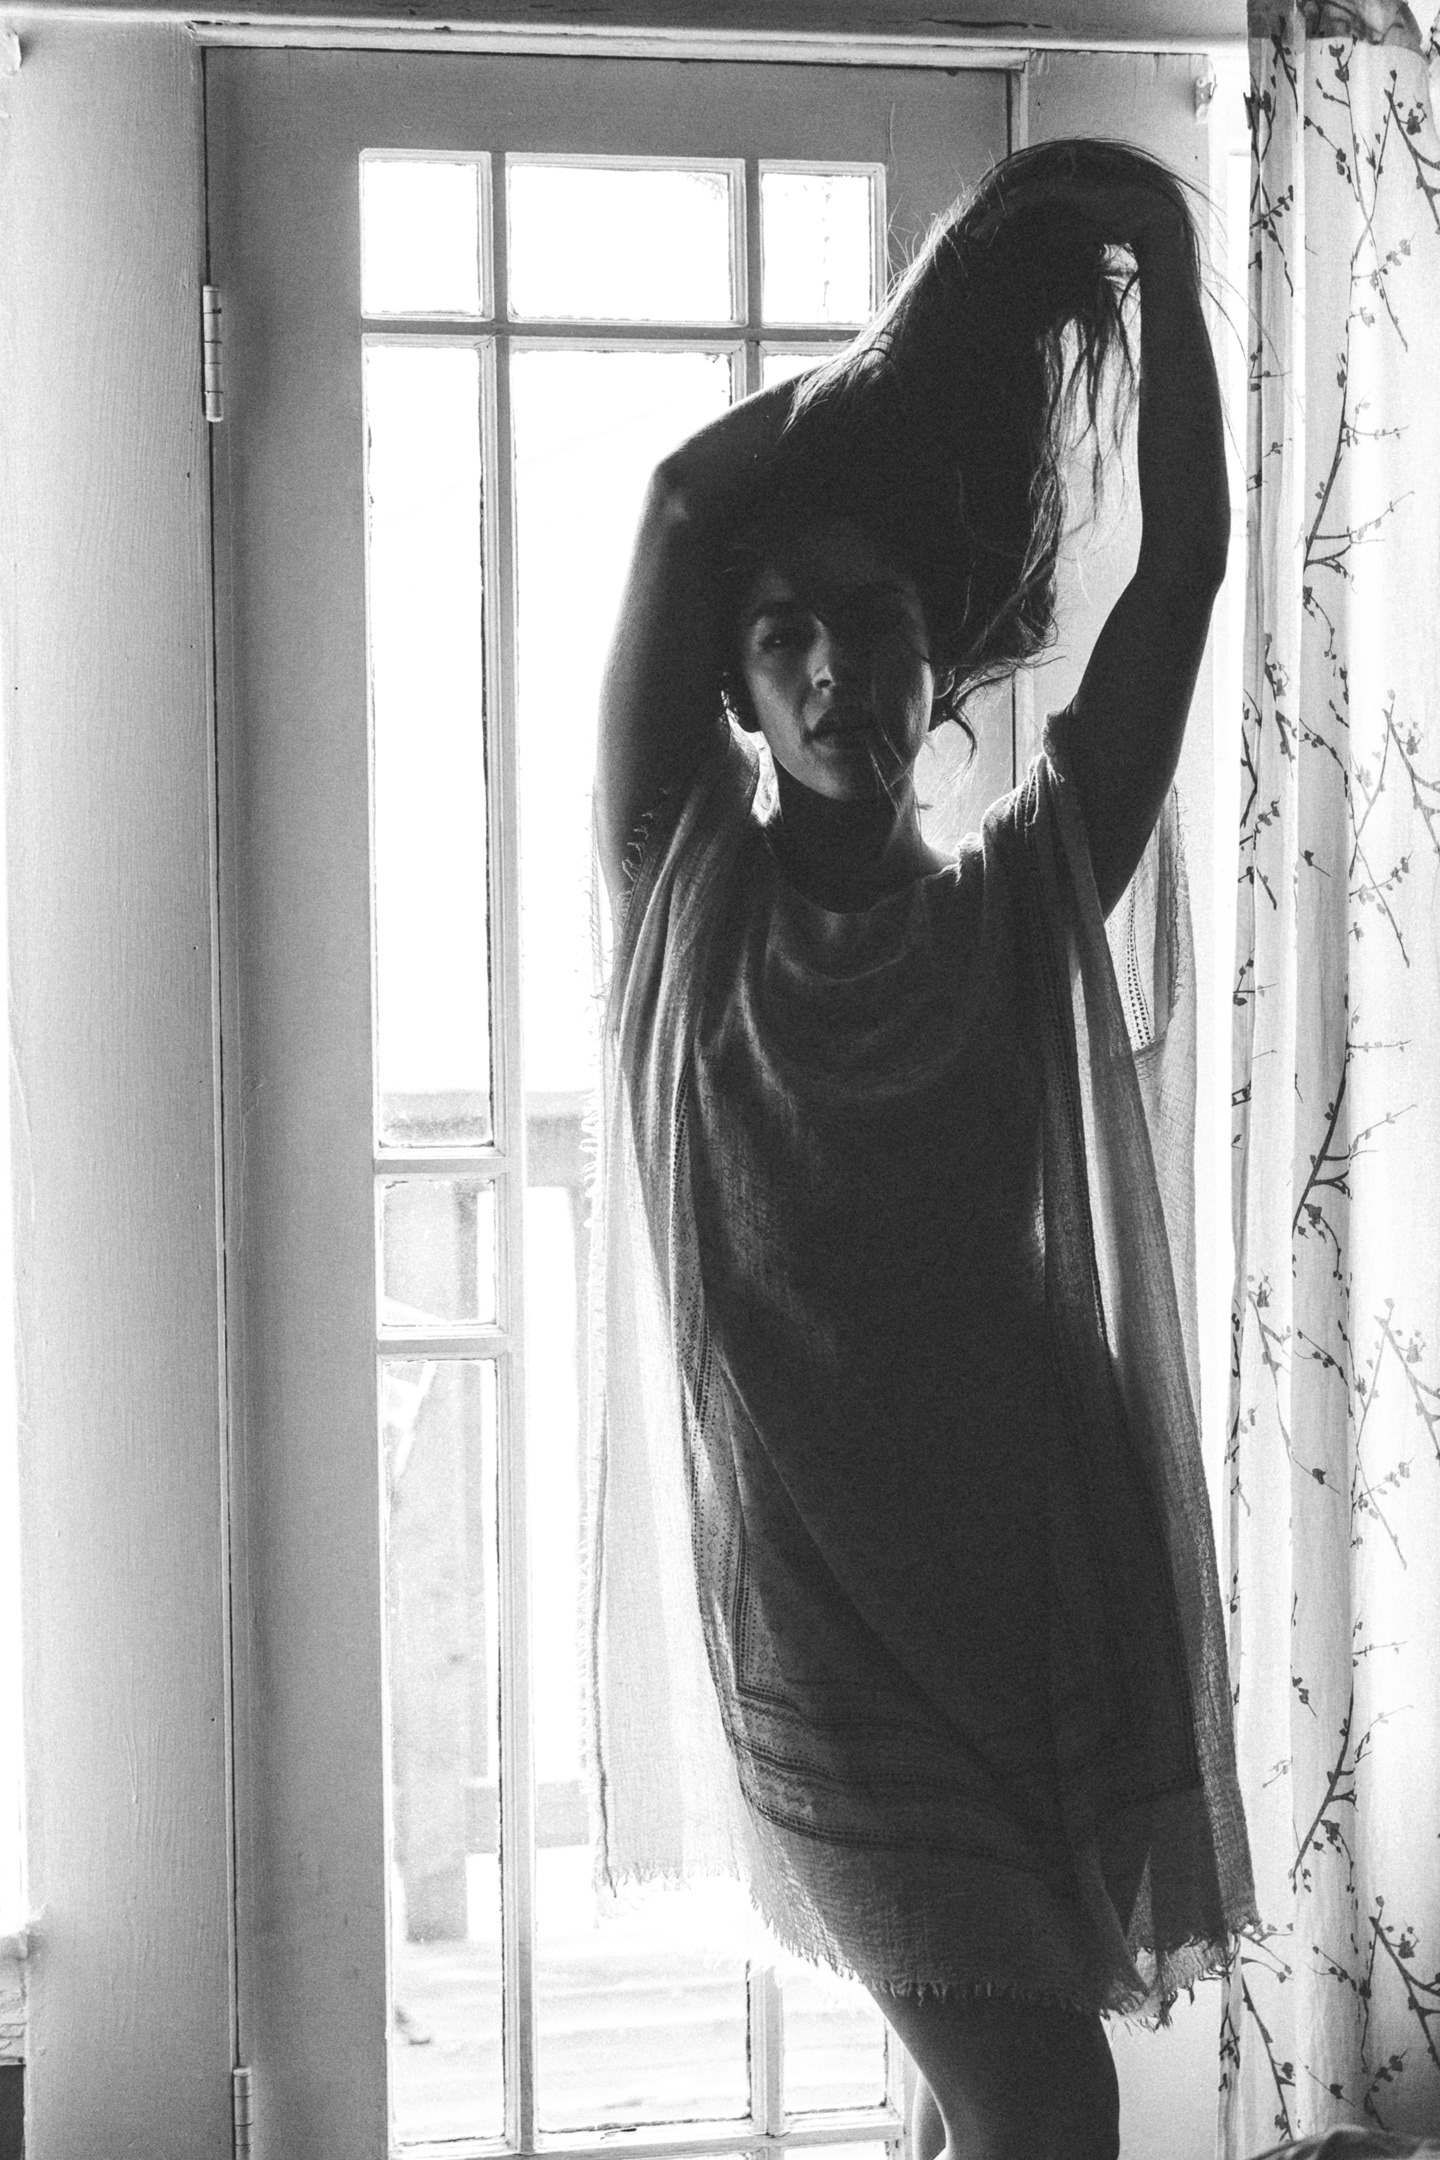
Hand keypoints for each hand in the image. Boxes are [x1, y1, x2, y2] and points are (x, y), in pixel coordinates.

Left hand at [971, 140, 1192, 259]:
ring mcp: (1059, 176)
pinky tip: (987, 225)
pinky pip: (1027, 196)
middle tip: (965, 235)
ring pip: (1015, 194)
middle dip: (988, 214)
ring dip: (991, 214)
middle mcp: (1054, 177)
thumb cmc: (1115, 225)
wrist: (1148, 218)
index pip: (1019, 202)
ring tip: (970, 234)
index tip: (979, 239)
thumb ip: (1055, 234)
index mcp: (1056, 187)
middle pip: (1012, 195)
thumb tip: (1037, 245)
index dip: (997, 219)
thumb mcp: (1075, 234)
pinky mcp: (1064, 183)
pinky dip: (1005, 210)